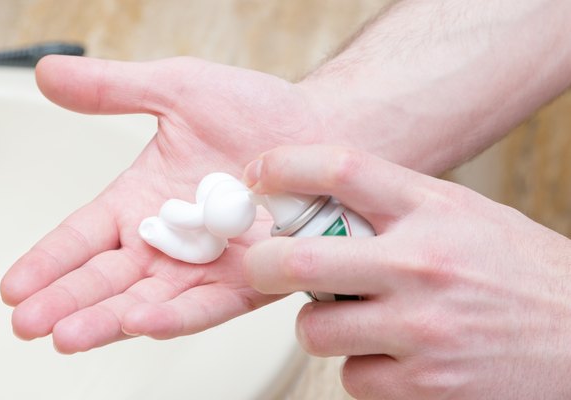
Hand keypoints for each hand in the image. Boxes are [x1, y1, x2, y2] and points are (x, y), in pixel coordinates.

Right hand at [0, 56, 342, 352]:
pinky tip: (142, 321)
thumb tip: (48, 73)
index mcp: (141, 203)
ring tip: (68, 335)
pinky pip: (208, 303)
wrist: (328, 129)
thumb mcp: (178, 90)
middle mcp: (167, 242)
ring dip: (107, 319)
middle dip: (64, 301)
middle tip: (27, 323)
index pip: (82, 237)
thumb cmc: (258, 112)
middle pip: (105, 278)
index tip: (12, 286)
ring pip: (146, 300)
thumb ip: (113, 90)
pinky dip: (176, 314)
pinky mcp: (248, 281)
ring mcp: (206, 266)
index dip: (48, 261)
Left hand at [243, 145, 570, 398]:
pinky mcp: (424, 385)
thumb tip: (320, 202)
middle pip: (300, 258)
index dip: (284, 166)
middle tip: (265, 264)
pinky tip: (394, 355)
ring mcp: (421, 328)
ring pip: (315, 328)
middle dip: (263, 263)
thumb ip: (396, 207)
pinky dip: (361, 368)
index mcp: (433, 210)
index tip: (259, 174)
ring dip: (320, 324)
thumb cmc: (522, 274)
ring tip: (355, 319)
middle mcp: (422, 265)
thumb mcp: (464, 215)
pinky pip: (351, 376)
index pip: (340, 169)